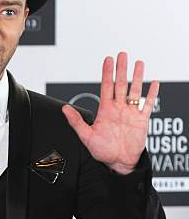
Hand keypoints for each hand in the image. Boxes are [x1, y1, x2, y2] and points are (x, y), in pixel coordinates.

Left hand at [62, 52, 158, 173]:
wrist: (118, 163)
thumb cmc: (103, 151)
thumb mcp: (86, 136)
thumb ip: (76, 122)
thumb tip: (64, 109)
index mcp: (106, 111)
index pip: (106, 87)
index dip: (107, 73)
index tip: (108, 60)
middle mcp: (118, 109)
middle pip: (121, 84)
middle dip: (122, 69)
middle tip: (122, 55)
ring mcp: (131, 113)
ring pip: (135, 91)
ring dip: (137, 77)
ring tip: (139, 64)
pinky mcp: (141, 120)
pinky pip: (148, 105)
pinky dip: (152, 94)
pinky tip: (154, 84)